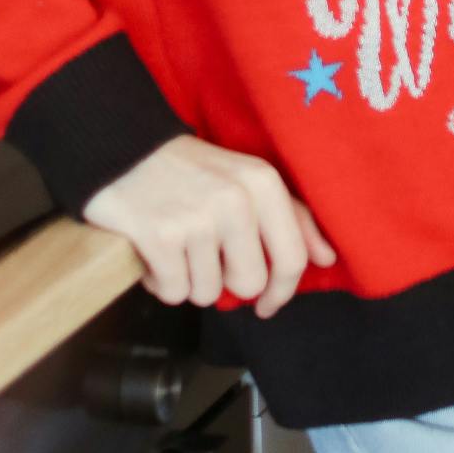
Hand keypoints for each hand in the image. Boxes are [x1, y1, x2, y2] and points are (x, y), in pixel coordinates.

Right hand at [83, 134, 334, 316]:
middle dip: (226, 279)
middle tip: (205, 253)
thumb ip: (291, 217)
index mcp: (263, 184)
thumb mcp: (247, 179)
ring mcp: (197, 220)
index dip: (282, 291)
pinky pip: (173, 293)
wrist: (126, 147)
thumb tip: (327, 258)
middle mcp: (235, 201)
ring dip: (189, 279)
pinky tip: (154, 253)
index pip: (292, 259)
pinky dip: (161, 282)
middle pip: (249, 283)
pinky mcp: (160, 238)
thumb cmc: (191, 170)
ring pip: (207, 293)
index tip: (268, 304)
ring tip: (177, 246)